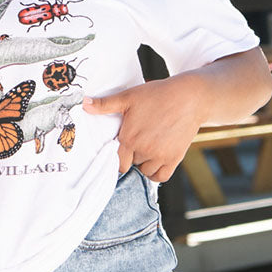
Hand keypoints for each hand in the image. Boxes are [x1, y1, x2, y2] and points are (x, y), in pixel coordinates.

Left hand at [82, 75, 207, 181]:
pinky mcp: (175, 158)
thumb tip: (84, 103)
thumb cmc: (156, 95)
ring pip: (145, 171)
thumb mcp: (128, 97)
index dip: (117, 154)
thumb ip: (105, 104)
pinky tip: (154, 160)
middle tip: (135, 141)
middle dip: (131, 155)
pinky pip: (161, 177)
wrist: (188, 98)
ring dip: (143, 163)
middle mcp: (144, 150)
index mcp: (129, 137)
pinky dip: (156, 172)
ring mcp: (160, 156)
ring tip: (146, 146)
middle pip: (131, 164)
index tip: (121, 146)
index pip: (117, 161)